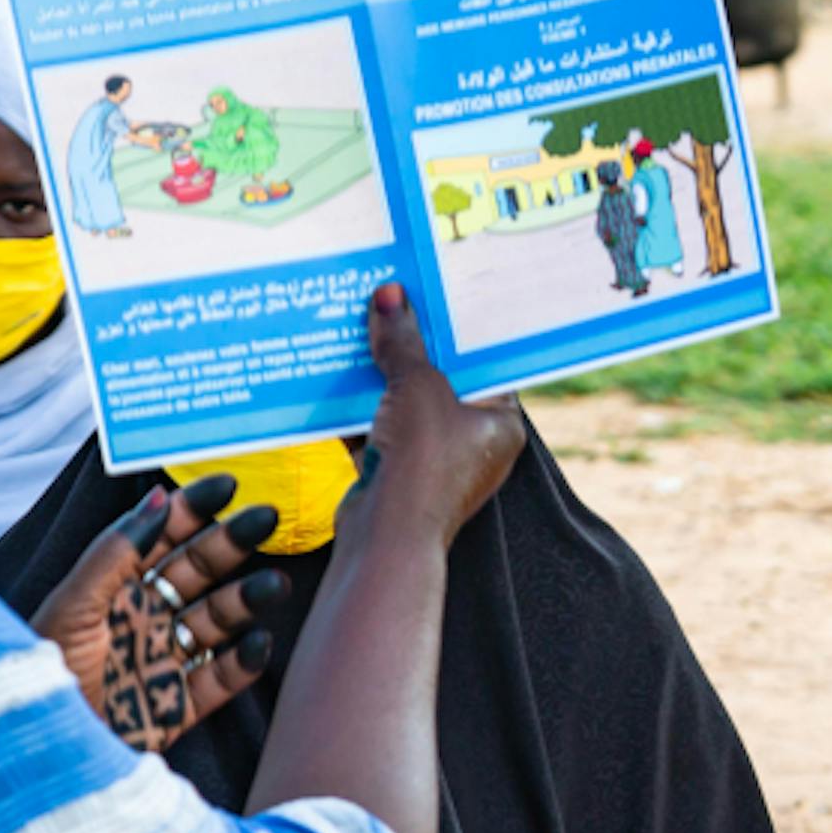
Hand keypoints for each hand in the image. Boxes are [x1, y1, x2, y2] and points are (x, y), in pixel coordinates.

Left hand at [35, 473, 290, 751]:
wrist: (37, 753)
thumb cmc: (41, 674)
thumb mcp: (72, 606)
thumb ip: (115, 553)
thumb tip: (156, 500)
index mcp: (109, 591)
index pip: (157, 539)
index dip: (191, 511)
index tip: (227, 487)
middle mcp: (138, 620)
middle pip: (193, 574)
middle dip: (229, 545)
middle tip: (266, 519)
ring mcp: (159, 662)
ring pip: (212, 623)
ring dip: (244, 601)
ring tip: (274, 584)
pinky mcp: (173, 709)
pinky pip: (217, 681)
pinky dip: (242, 664)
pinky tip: (259, 643)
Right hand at [339, 283, 523, 551]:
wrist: (385, 537)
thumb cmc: (423, 462)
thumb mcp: (418, 387)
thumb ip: (403, 343)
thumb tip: (390, 295)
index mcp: (499, 422)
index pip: (485, 364)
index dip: (460, 330)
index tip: (436, 295)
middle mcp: (471, 443)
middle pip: (440, 381)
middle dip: (412, 346)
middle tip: (391, 301)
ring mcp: (430, 461)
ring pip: (403, 403)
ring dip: (379, 373)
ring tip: (358, 326)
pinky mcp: (393, 473)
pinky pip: (375, 427)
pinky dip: (356, 405)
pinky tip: (332, 370)